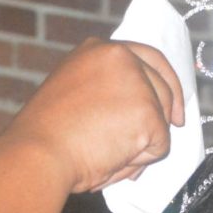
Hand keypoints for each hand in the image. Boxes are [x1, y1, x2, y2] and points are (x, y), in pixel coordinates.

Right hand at [0, 38, 184, 194]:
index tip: (174, 111)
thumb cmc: (47, 139)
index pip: (148, 58)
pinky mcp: (147, 112)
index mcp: (98, 50)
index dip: (166, 85)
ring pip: (162, 121)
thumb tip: (139, 118)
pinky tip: (112, 160)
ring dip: (142, 145)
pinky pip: (160, 146)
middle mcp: (120, 57)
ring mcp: (136, 82)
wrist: (39, 154)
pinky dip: (140, 162)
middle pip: (163, 88)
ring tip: (107, 154)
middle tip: (151, 144)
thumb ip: (106, 95)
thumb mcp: (75, 98)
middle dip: (164, 119)